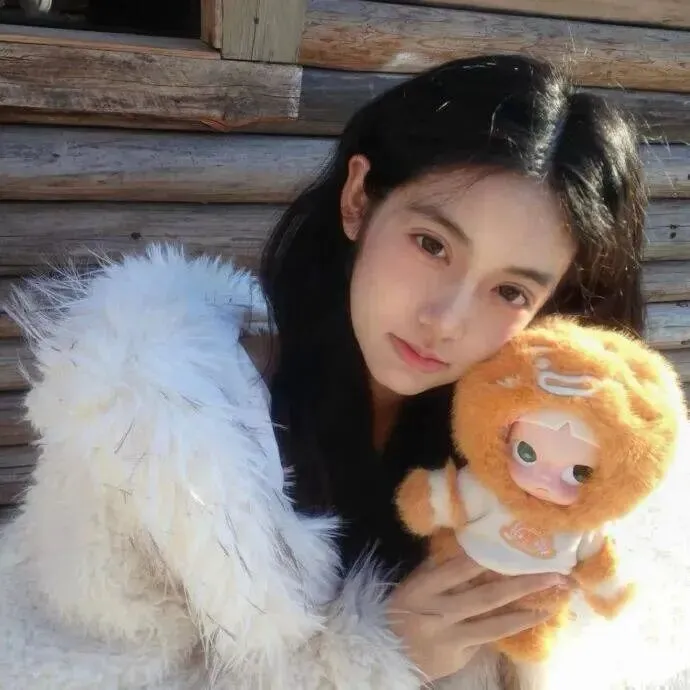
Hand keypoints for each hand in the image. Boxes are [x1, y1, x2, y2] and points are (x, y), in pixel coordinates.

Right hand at [386, 551, 569, 683]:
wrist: (388, 655)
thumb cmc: (402, 611)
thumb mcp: (412, 585)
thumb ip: (437, 569)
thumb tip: (468, 543)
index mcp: (422, 588)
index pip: (458, 569)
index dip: (487, 559)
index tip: (515, 546)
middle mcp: (437, 612)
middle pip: (486, 596)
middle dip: (522, 585)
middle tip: (554, 574)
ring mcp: (450, 637)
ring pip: (494, 622)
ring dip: (527, 611)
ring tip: (555, 600)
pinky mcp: (459, 656)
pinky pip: (489, 637)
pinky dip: (513, 627)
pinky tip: (534, 618)